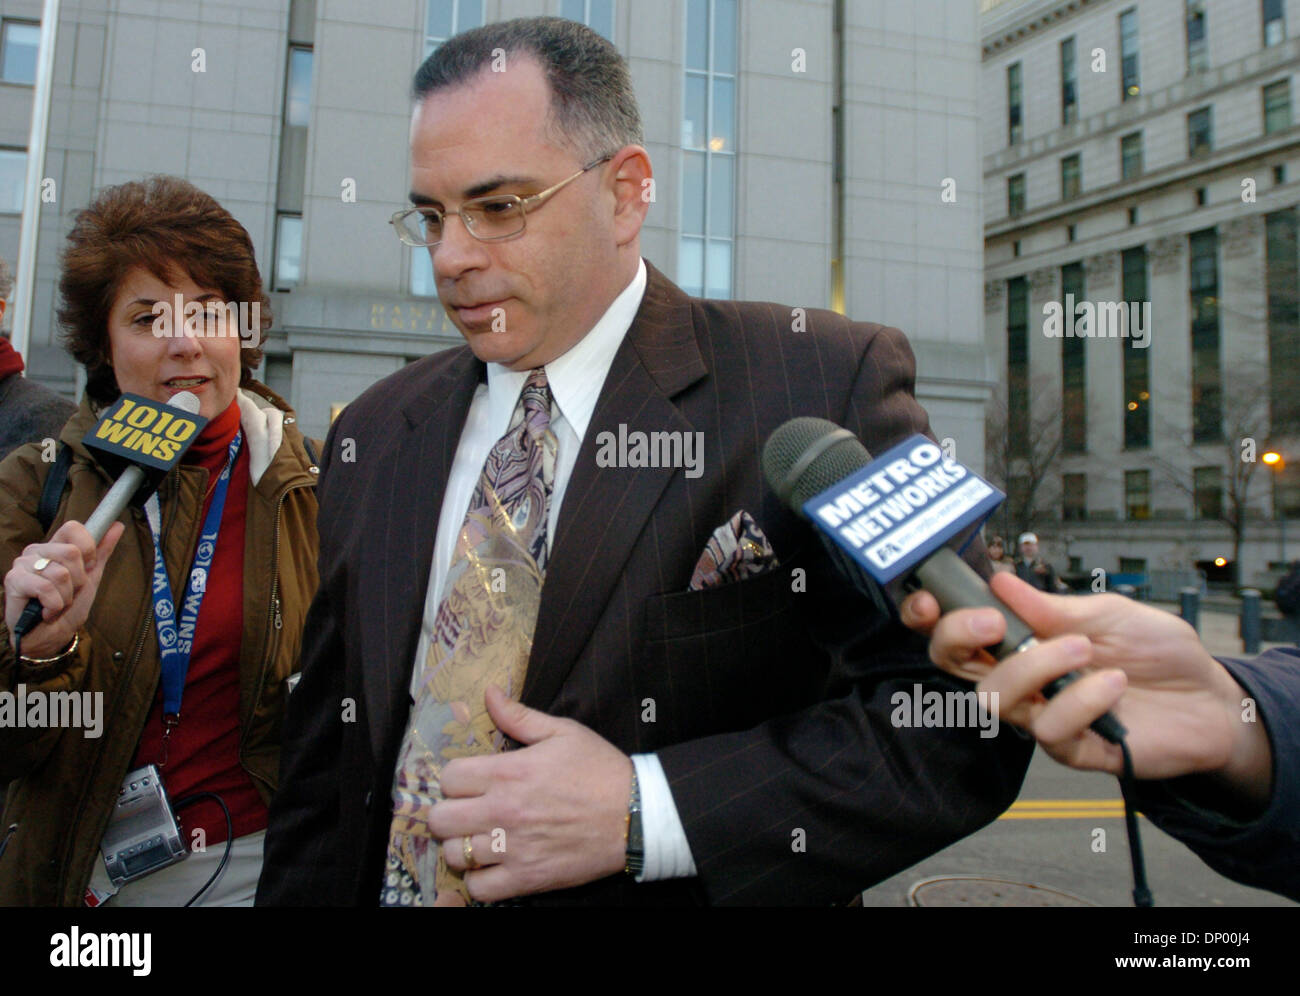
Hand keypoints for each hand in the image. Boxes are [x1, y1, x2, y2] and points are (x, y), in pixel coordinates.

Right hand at [4, 520, 124, 658]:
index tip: (89, 567)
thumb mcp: (91, 577)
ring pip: (60, 573)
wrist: (52, 636)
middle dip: (79, 580)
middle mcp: (36, 551)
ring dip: (66, 596)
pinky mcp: (13, 581)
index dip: (88, 548)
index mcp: (54, 546)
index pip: (73, 528)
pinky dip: (54, 604)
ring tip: (57, 603)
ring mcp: (23, 564)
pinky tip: (47, 611)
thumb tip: (117, 525)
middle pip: (72, 552)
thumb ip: (102, 551)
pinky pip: (45, 587)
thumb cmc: (69, 606)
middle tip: (69, 592)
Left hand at [428, 685, 632, 902]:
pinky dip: (479, 880)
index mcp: (508, 773)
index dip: (455, 778)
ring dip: (462, 846)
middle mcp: (503, 811)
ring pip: (454, 854)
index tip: (469, 782)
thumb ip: (519, 716)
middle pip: (440, 819)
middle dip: (449, 812)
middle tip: (467, 811)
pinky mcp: (527, 878)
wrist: (636, 814)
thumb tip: (488, 693)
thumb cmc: (599, 769)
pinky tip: (492, 866)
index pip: (448, 777)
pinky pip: (479, 889)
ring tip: (478, 839)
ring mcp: (513, 848)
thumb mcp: (563, 732)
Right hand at [898, 573, 1271, 800]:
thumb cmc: (1156, 652)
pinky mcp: (1071, 749)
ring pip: (997, 699)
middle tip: (995, 621)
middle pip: (954, 666)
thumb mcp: (1107, 612)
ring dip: (1036, 666)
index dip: (929, 617)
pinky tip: (1114, 685)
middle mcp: (1022, 678)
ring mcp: (1042, 714)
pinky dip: (1082, 700)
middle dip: (960, 638)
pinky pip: (1050, 729)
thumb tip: (999, 582)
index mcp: (1020, 639)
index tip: (933, 599)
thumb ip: (1052, 606)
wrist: (1210, 698)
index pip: (955, 632)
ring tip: (1083, 649)